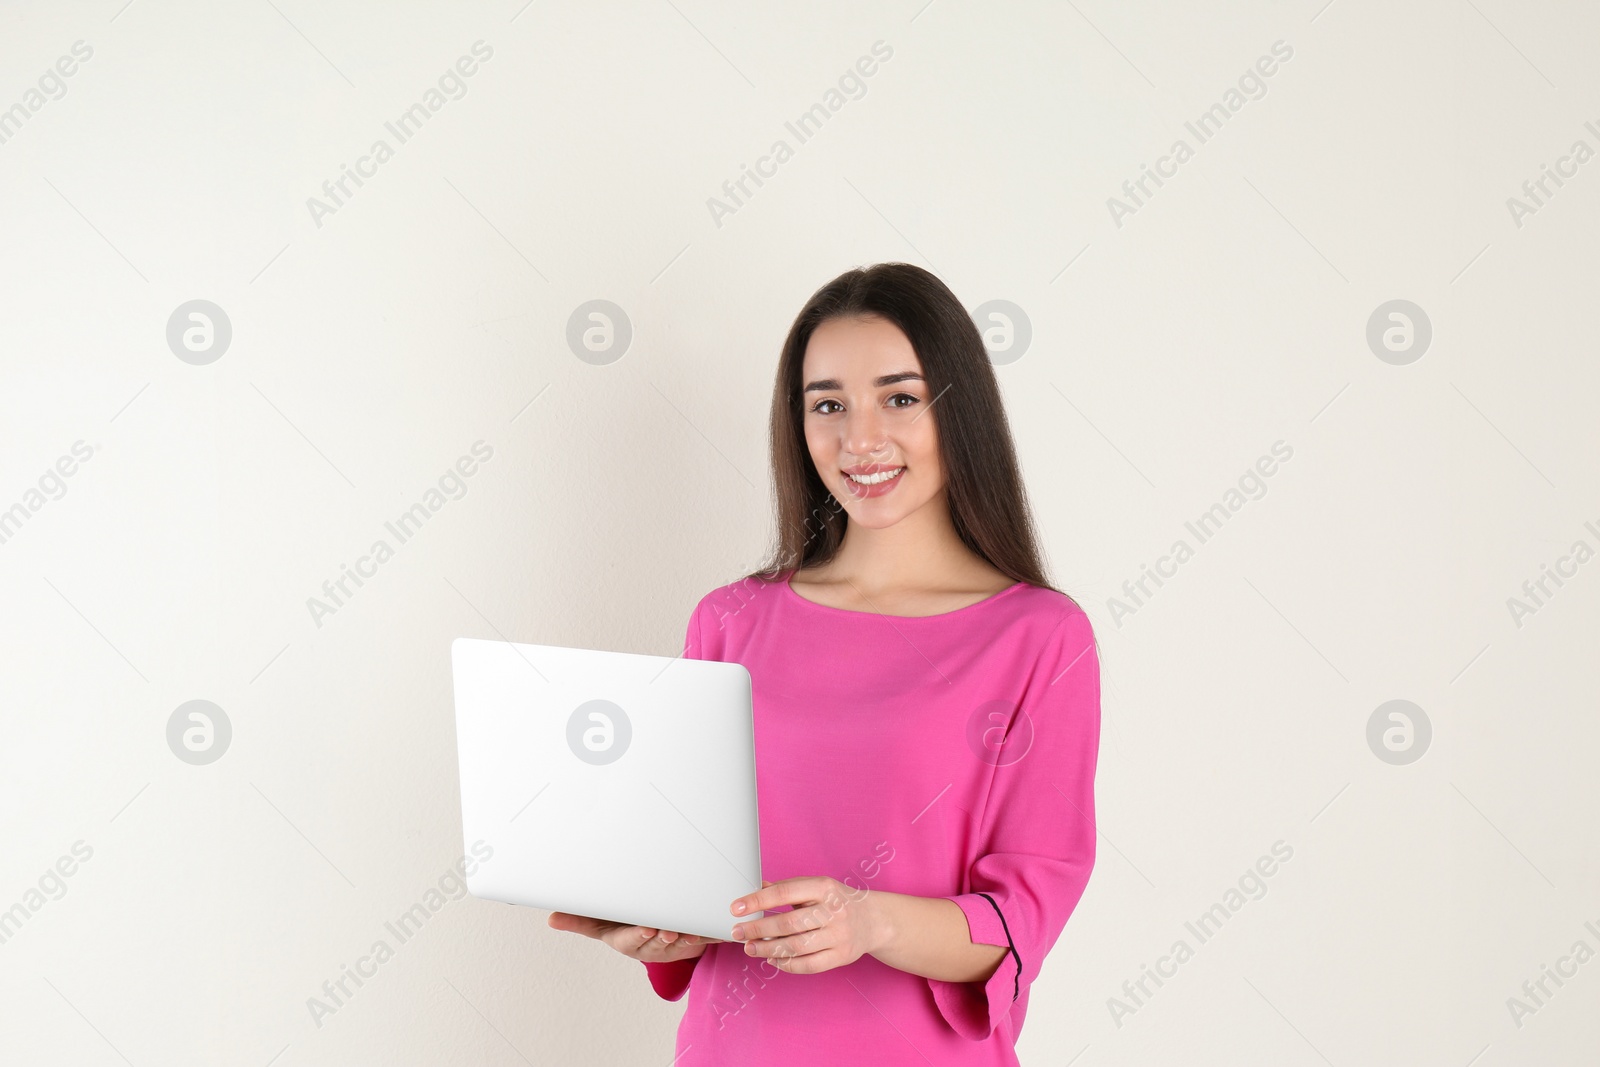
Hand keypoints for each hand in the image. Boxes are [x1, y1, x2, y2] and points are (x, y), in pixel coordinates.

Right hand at [547, 911, 722, 962]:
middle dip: (665, 937)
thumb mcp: (598, 924)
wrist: (646, 935)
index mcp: (628, 940)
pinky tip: (717, 931)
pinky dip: (709, 935)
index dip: (640, 935)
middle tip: (671, 931)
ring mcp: (670, 945)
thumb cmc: (620, 926)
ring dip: (689, 937)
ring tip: (694, 931)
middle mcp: (650, 945)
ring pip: (681, 942)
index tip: (647, 929)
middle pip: (659, 942)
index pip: (633, 939)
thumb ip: (577, 921)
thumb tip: (551, 918)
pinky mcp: (690, 941)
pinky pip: (701, 938)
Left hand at [727, 877, 884, 974]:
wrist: (873, 920)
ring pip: (796, 947)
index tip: (736, 908)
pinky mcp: (841, 956)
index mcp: (824, 888)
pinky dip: (786, 964)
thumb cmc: (837, 901)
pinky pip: (808, 965)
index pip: (784, 893)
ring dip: (767, 949)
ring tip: (750, 947)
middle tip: (737, 932)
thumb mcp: (816, 887)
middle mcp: (833, 911)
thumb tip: (755, 887)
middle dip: (758, 929)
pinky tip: (772, 958)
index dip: (757, 901)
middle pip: (788, 923)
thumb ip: (787, 889)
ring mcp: (839, 936)